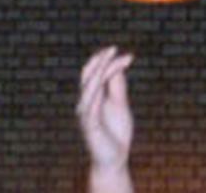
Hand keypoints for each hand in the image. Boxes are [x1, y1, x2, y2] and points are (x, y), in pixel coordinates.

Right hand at [77, 47, 134, 175]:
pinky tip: (103, 85)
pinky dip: (96, 95)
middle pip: (89, 77)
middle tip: (113, 48)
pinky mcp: (91, 127)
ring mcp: (87, 115)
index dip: (103, 60)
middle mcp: (86, 103)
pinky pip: (91, 109)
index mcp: (92, 96)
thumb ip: (117, 86)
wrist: (114, 157)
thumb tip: (119, 65)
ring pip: (90, 89)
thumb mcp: (119, 103)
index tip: (119, 51)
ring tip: (112, 60)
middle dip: (100, 61)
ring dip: (101, 73)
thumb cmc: (116, 130)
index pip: (93, 73)